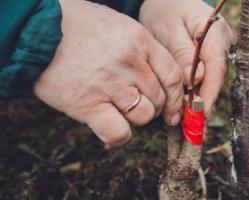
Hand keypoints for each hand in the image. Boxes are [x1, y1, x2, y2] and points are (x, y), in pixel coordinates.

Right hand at [34, 0, 183, 145]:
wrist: (37, 30)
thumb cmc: (79, 28)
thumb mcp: (120, 27)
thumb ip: (143, 51)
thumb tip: (160, 81)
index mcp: (141, 41)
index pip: (173, 76)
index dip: (177, 99)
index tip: (173, 111)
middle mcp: (130, 62)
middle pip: (159, 99)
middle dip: (151, 106)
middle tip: (131, 102)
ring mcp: (111, 83)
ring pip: (143, 116)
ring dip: (134, 119)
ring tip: (115, 108)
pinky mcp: (88, 104)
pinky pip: (119, 132)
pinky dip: (118, 135)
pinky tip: (108, 125)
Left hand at [139, 0, 235, 114]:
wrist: (165, 2)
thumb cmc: (166, 11)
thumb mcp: (170, 30)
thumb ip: (183, 54)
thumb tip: (195, 80)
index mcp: (216, 33)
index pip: (216, 68)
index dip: (210, 93)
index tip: (201, 112)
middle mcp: (222, 44)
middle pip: (216, 78)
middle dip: (204, 102)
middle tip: (193, 126)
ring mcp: (217, 52)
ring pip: (211, 80)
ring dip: (200, 101)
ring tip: (190, 123)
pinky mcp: (209, 59)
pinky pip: (205, 78)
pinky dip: (196, 93)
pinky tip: (187, 109)